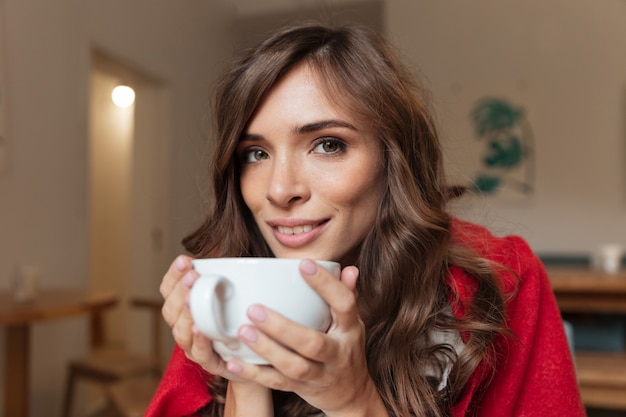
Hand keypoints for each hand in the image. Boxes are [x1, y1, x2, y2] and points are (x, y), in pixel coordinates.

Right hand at [159, 255, 246, 381]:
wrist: (259, 352)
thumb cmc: (242, 314)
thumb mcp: (234, 288)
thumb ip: (228, 271)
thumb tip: (233, 248)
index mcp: (185, 307)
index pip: (169, 289)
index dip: (173, 275)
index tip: (184, 260)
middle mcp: (184, 326)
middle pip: (171, 310)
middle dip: (180, 291)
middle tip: (193, 276)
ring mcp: (194, 346)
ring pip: (180, 331)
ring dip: (186, 314)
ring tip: (191, 298)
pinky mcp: (210, 362)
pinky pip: (199, 353)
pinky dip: (198, 340)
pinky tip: (199, 328)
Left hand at [224, 260, 388, 416]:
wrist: (351, 394)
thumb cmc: (346, 348)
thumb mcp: (351, 322)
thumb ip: (346, 295)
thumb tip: (348, 269)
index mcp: (349, 329)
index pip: (344, 304)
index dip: (326, 285)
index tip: (303, 265)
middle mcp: (337, 353)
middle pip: (313, 343)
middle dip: (283, 328)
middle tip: (254, 309)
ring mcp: (320, 374)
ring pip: (294, 366)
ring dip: (267, 349)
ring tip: (243, 331)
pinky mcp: (302, 388)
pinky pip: (277, 383)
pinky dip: (254, 374)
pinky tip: (234, 362)